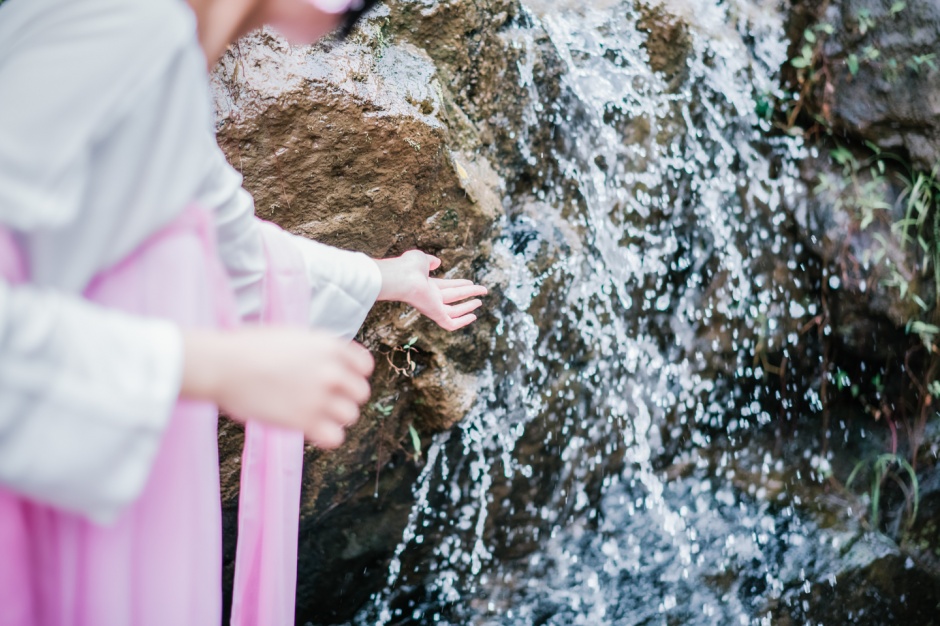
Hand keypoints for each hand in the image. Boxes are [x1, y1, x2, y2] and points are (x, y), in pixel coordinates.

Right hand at [180, 328, 373, 447]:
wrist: (224, 365)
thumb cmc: (249, 348)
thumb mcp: (293, 337)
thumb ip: (318, 351)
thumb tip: (329, 364)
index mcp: (330, 346)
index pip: (365, 366)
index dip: (353, 375)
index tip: (338, 382)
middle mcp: (331, 371)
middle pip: (361, 394)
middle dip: (344, 398)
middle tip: (321, 401)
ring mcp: (320, 397)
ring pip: (350, 416)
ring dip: (334, 418)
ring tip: (312, 415)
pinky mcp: (306, 421)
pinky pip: (335, 438)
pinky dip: (326, 437)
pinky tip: (310, 430)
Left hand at [374, 251, 487, 330]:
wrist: (401, 278)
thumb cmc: (408, 266)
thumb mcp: (421, 259)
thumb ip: (430, 260)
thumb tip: (437, 261)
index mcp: (427, 285)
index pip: (447, 286)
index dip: (460, 284)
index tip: (470, 282)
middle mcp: (431, 297)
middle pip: (454, 296)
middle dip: (468, 292)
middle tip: (483, 290)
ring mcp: (433, 307)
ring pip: (454, 310)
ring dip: (468, 306)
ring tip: (480, 301)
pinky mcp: (435, 315)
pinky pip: (451, 323)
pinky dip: (462, 322)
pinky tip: (473, 316)